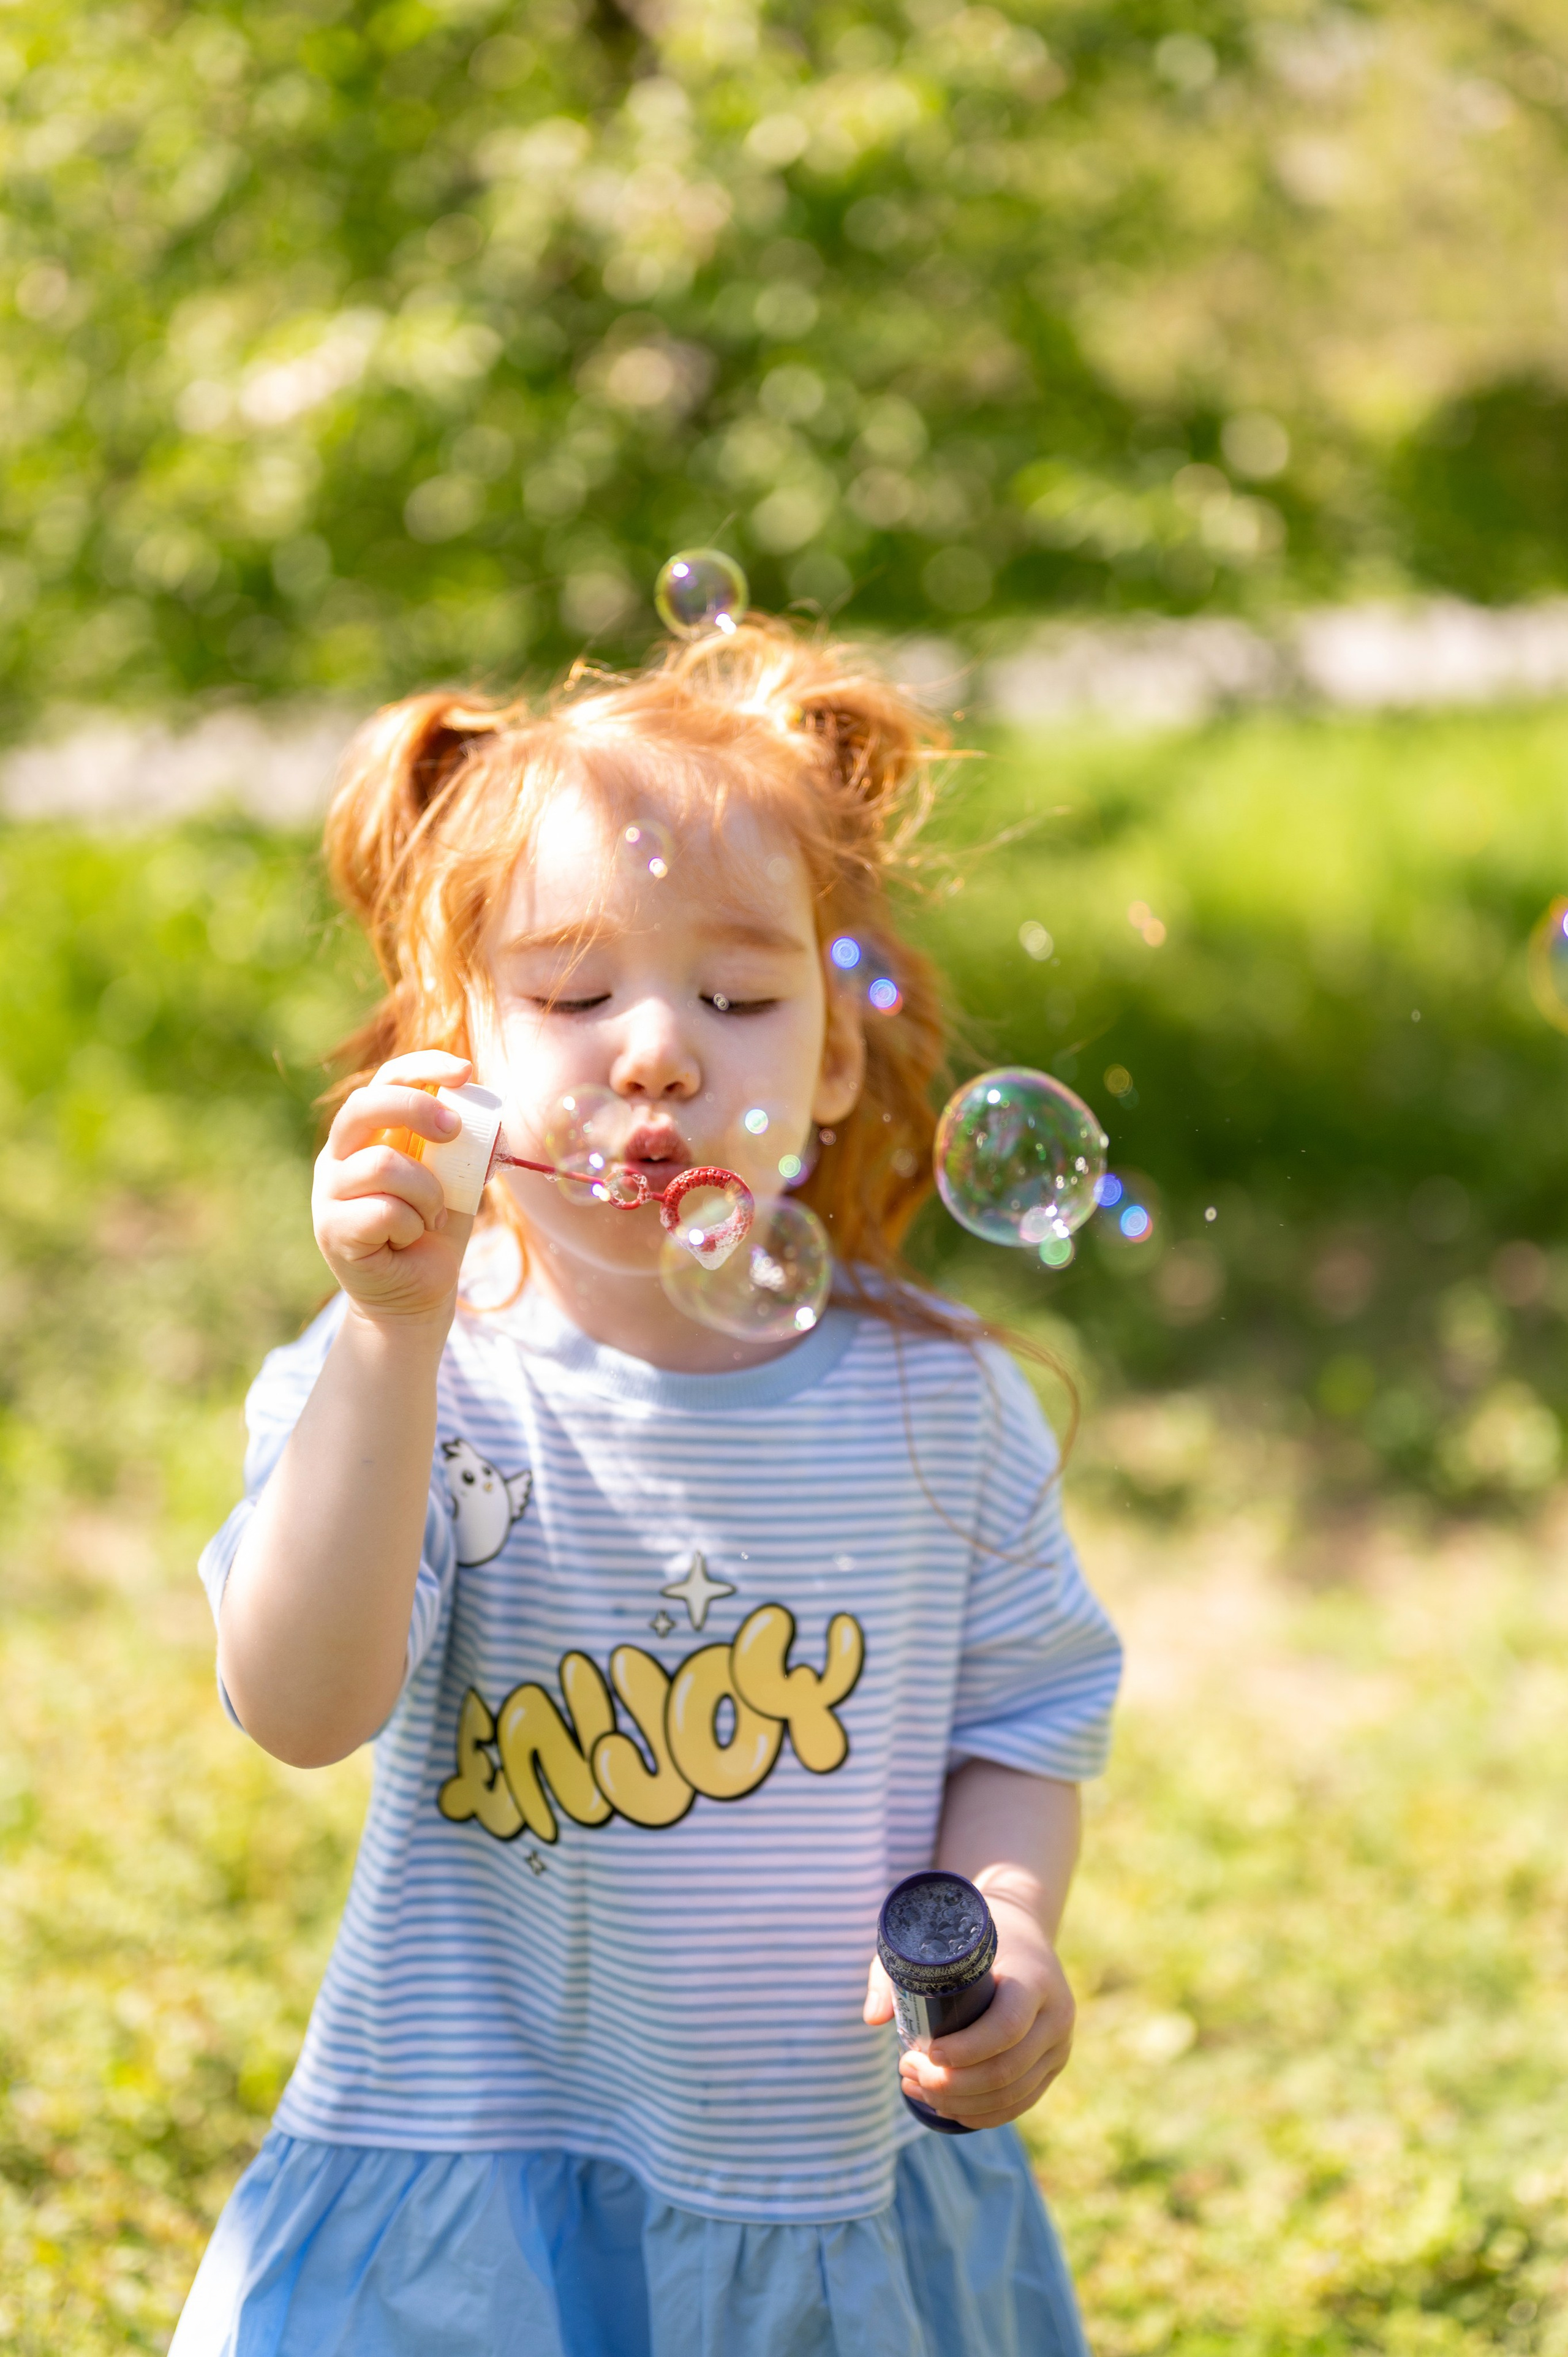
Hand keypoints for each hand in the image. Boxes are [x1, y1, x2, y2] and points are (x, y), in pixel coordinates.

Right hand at [312, 1050, 476, 1325]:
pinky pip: (383, 1211)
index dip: (423, 1067)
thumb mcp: (458, 1182)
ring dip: (425, 1193)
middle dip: (416, 1109)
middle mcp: (340, 1155)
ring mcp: (329, 1192)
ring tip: (429, 1216)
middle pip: (365, 1105)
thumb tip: (494, 1120)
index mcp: (368, 1134)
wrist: (417, 1295)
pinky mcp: (332, 1229)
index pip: (386, 1081)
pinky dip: (411, 1226)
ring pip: (382, 1164)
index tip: (466, 1072)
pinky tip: (407, 1241)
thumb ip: (467, 1150)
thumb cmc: (434, 1231)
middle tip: (454, 1131)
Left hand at [862, 1892, 1075, 2129]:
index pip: (1005, 2027)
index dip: (965, 2050)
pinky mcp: (1053, 2065)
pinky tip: (948, 2109)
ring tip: (917, 2088)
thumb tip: (871, 2019)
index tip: (926, 2051)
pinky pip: (1021, 2103)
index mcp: (1034, 1979)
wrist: (1023, 1930)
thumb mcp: (933, 1939)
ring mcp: (1059, 2045)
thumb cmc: (970, 1935)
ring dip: (961, 2103)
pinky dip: (983, 2114)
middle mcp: (1056, 2015)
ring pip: (1013, 2095)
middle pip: (1006, 2071)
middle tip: (907, 2071)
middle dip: (952, 2084)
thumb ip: (895, 1972)